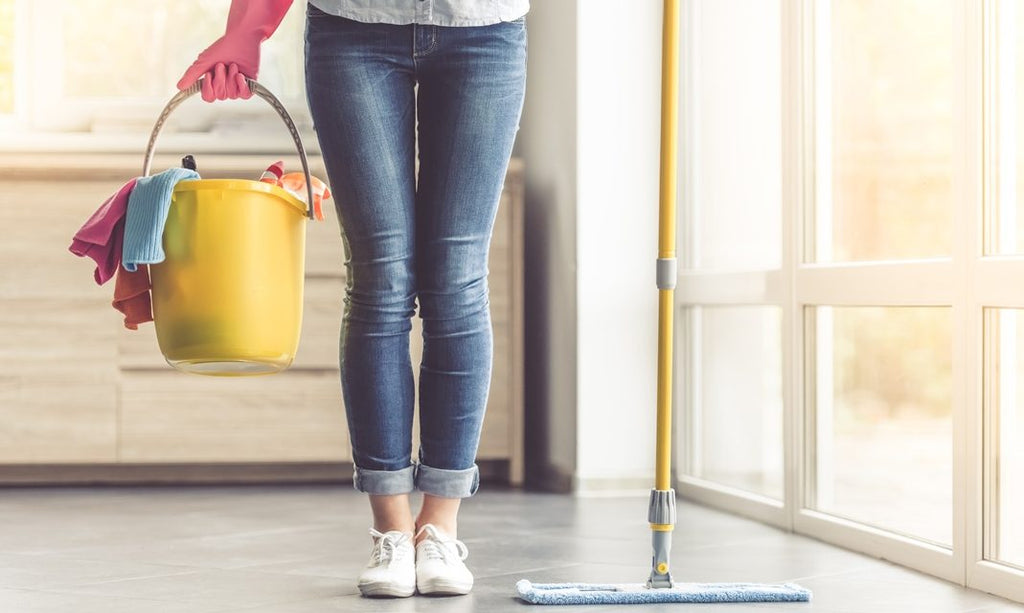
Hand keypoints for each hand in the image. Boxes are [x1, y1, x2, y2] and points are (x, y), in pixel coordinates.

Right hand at [175, 0, 292, 102]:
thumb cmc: (223, 48)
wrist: (241, 38)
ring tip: (232, 65)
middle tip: (221, 65)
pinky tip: (240, 74)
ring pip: (232, 95)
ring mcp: (236, 85)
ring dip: (230, 78)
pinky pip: (245, 95)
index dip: (208, 89)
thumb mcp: (204, 61)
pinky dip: (241, 85)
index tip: (208, 74)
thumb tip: (179, 87)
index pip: (208, 97)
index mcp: (212, 81)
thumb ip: (192, 74)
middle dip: (220, 80)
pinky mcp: (249, 84)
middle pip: (220, 96)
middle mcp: (224, 85)